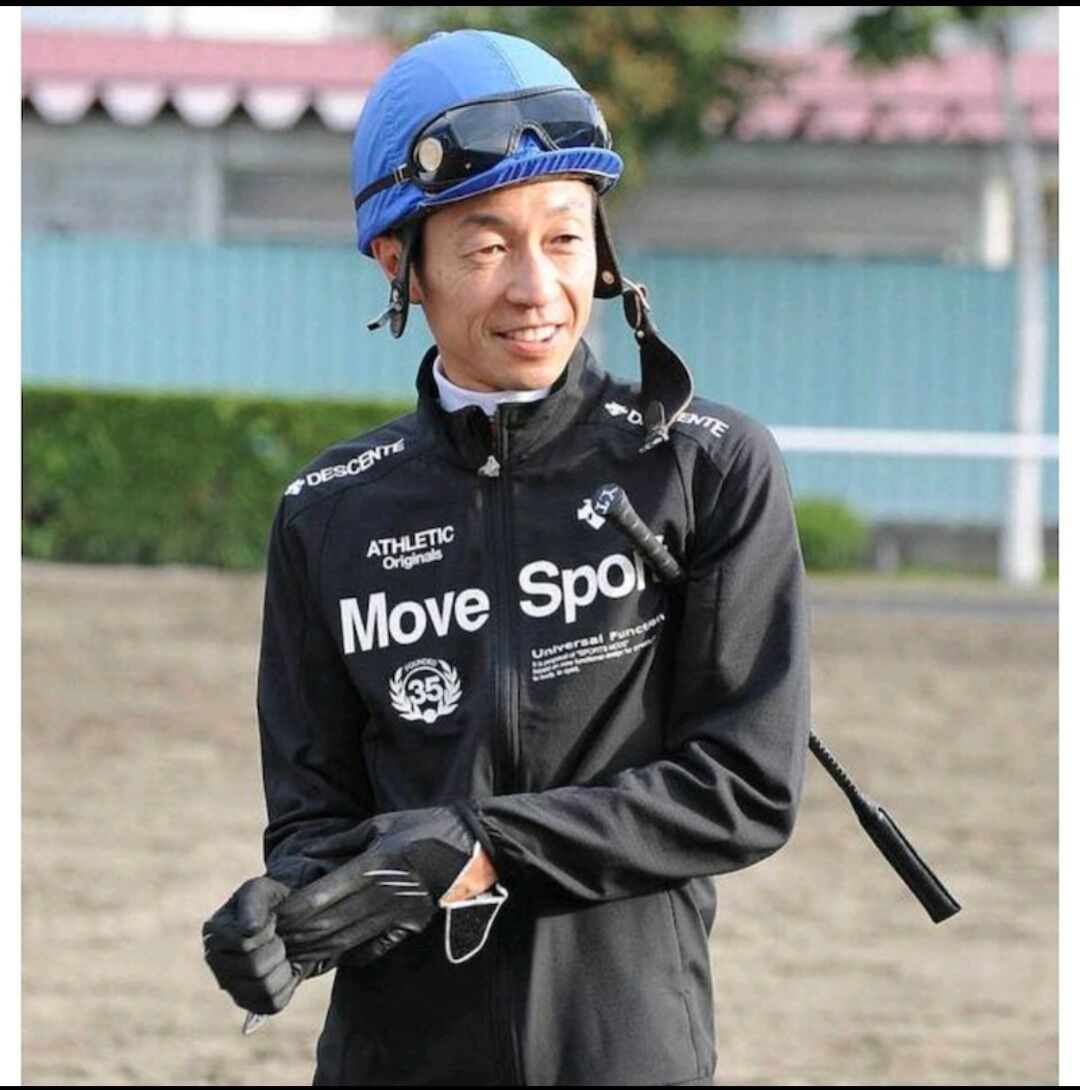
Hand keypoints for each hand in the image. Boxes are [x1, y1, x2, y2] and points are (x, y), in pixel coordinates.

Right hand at [202, 876, 303, 1014]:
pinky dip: (286, 984)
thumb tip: (249, 930)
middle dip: (277, 949)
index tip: (271, 919)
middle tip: (277, 937)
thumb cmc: (271, 902)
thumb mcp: (262, 890)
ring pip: (264, 988)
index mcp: (213, 934)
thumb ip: (254, 904)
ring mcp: (229, 985)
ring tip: (279, 953)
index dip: (267, 930)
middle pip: (255, 968)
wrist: (289, 918)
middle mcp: (214, 962)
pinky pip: (273, 1003)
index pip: (244, 943)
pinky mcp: (248, 1002)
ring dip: (282, 967)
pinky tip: (283, 969)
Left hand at [275, 805, 491, 969]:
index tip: (274, 913)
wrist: (472, 848)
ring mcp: (396, 916)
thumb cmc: (426, 827)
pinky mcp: (409, 926)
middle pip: (328, 925)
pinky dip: (345, 955)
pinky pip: (371, 948)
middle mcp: (381, 896)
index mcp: (373, 866)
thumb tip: (310, 851)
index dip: (294, 909)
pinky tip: (328, 956)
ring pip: (345, 942)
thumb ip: (344, 841)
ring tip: (291, 952)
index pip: (322, 896)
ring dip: (314, 950)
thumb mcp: (383, 823)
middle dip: (296, 934)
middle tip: (273, 938)